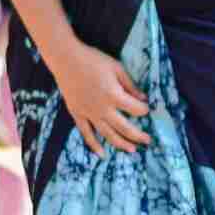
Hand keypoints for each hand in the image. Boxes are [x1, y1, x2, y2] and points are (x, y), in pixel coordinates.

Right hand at [53, 37, 151, 155]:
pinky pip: (86, 133)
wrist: (65, 59)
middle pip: (125, 127)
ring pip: (108, 134)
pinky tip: (102, 155)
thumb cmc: (93, 60)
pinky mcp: (77, 114)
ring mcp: (89, 113)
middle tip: (148, 141)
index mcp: (114, 95)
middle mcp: (102, 108)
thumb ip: (130, 85)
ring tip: (133, 150)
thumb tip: (144, 98)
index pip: (136, 109)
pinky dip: (94, 145)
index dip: (144, 110)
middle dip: (139, 135)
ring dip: (121, 144)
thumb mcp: (117, 68)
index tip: (146, 108)